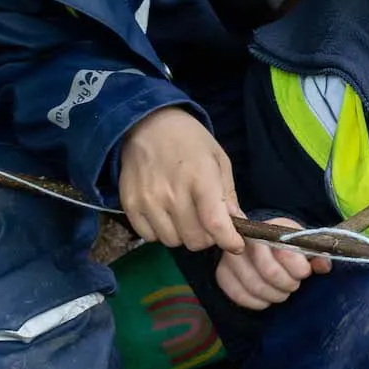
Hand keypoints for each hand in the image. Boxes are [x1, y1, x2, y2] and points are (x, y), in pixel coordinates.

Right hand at [118, 108, 246, 252]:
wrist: (147, 124)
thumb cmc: (190, 141)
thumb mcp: (218, 160)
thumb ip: (228, 195)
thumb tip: (239, 224)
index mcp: (200, 178)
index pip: (215, 224)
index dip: (229, 241)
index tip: (236, 245)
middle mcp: (172, 193)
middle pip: (194, 240)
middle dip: (207, 237)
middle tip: (207, 223)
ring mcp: (148, 201)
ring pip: (172, 241)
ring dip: (183, 234)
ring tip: (185, 215)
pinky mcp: (129, 205)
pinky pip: (149, 236)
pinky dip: (161, 231)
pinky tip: (165, 214)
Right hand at [214, 218, 329, 309]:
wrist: (262, 245)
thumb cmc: (287, 247)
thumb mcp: (304, 246)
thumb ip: (316, 255)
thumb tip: (323, 265)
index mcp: (270, 228)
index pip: (284, 252)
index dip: (299, 269)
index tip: (305, 273)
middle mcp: (246, 239)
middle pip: (270, 273)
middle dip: (288, 284)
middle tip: (293, 284)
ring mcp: (230, 256)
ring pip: (256, 287)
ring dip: (275, 295)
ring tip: (282, 291)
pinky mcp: (222, 274)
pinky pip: (240, 296)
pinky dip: (259, 302)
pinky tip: (266, 297)